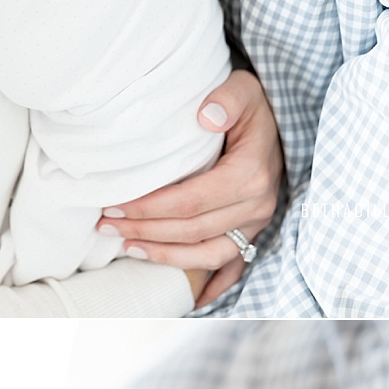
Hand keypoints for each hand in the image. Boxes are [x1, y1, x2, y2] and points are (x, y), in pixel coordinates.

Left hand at [105, 59, 282, 276]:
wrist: (280, 120)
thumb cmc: (255, 104)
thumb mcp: (244, 88)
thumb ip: (227, 98)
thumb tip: (205, 116)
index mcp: (250, 175)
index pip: (191, 201)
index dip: (151, 208)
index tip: (116, 205)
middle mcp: (256, 206)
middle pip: (191, 231)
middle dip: (146, 231)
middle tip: (107, 225)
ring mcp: (256, 225)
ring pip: (206, 254)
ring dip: (165, 257)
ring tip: (128, 248)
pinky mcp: (254, 234)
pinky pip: (233, 269)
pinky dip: (210, 286)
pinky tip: (188, 300)